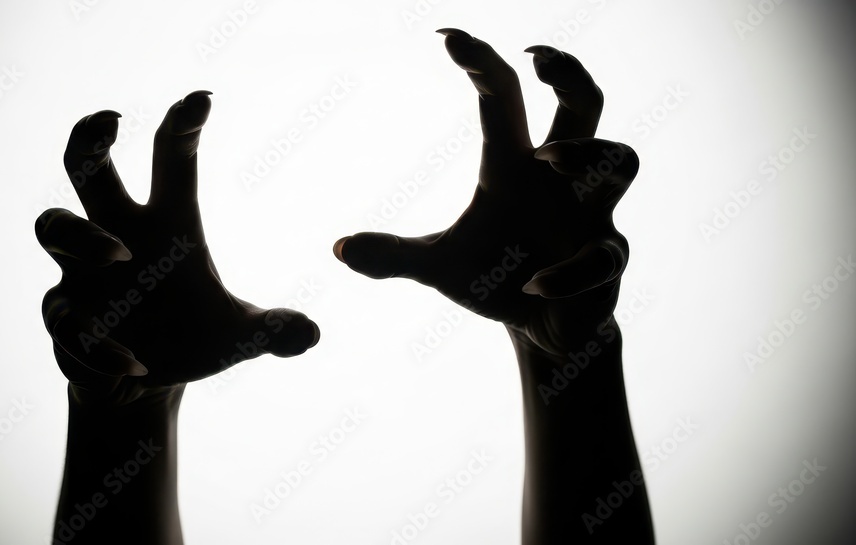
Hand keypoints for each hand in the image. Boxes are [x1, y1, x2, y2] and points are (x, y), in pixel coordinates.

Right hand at [36, 91, 319, 405]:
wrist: (145, 383)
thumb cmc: (192, 338)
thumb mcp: (239, 336)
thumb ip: (273, 331)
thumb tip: (311, 336)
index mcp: (166, 225)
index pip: (171, 161)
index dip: (182, 127)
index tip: (201, 100)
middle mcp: (117, 235)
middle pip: (87, 170)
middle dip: (90, 140)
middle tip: (109, 120)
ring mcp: (81, 272)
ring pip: (53, 225)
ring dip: (84, 235)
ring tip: (120, 257)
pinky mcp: (63, 315)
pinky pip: (66, 315)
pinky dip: (97, 338)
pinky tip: (132, 366)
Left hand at [334, 29, 638, 355]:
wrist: (542, 329)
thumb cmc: (496, 280)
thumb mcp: (439, 266)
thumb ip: (393, 256)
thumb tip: (338, 249)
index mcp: (515, 168)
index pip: (504, 101)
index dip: (482, 65)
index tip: (449, 38)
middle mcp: (560, 181)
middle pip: (585, 105)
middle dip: (569, 74)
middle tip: (537, 58)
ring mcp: (591, 215)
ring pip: (621, 160)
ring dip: (585, 152)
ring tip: (545, 157)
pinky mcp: (607, 258)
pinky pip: (601, 254)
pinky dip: (566, 270)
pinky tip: (533, 285)